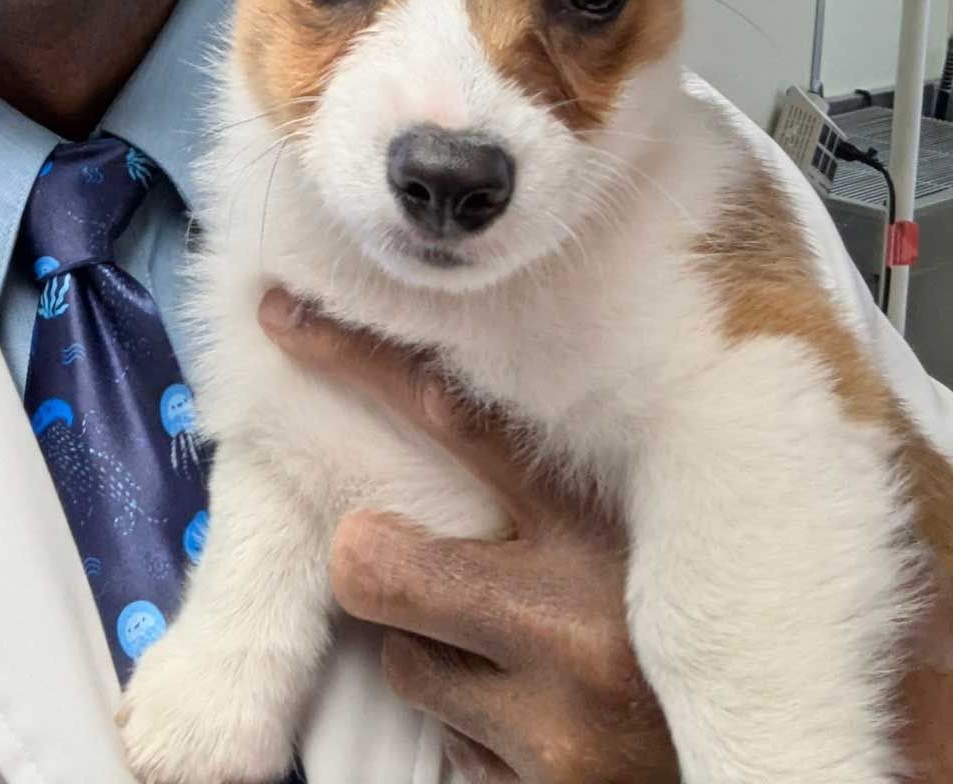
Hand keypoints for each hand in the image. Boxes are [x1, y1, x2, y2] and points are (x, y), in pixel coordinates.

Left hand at [259, 290, 676, 782]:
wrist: (768, 769)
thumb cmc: (694, 633)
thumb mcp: (648, 535)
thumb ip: (562, 483)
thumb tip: (448, 405)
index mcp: (603, 530)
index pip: (456, 418)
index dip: (358, 361)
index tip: (286, 317)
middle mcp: (571, 620)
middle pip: (373, 560)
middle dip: (373, 557)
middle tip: (408, 553)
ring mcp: (547, 720)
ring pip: (401, 657)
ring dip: (437, 653)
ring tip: (518, 653)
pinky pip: (445, 743)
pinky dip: (474, 732)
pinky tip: (539, 721)